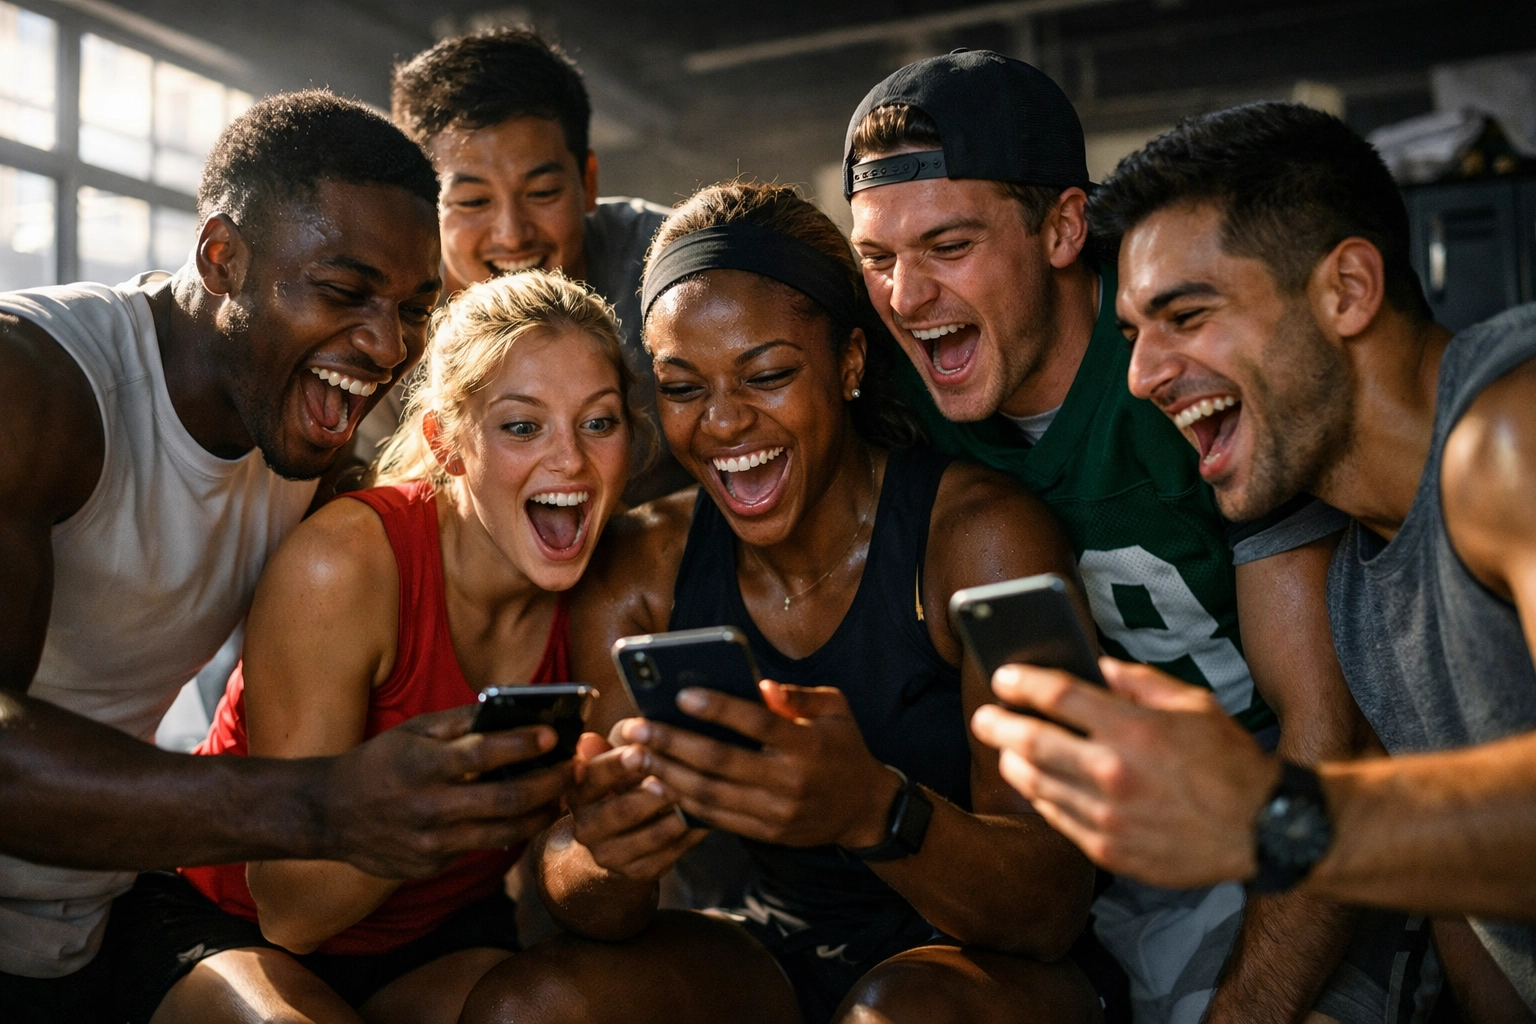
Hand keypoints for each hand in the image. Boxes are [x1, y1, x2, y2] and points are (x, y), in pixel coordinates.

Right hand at [318, 705, 574, 877]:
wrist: (327, 814)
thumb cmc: (378, 763)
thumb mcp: (413, 731)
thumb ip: (461, 721)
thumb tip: (511, 708)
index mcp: (423, 765)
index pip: (484, 753)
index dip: (524, 745)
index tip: (556, 735)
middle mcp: (429, 806)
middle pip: (507, 799)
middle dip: (550, 784)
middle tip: (575, 770)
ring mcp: (431, 842)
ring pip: (504, 832)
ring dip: (541, 814)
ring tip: (562, 797)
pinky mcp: (431, 865)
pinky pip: (481, 849)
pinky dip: (509, 832)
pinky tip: (526, 816)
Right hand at [567, 732, 706, 881]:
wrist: (617, 840)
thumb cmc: (622, 784)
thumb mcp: (615, 761)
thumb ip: (608, 748)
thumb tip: (589, 740)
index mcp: (578, 794)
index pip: (594, 778)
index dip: (616, 765)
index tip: (640, 751)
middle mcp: (587, 829)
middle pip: (621, 812)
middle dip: (650, 795)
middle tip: (672, 780)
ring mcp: (612, 855)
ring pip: (651, 836)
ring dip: (677, 815)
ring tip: (699, 796)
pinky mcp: (639, 872)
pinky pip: (671, 853)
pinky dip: (691, 833)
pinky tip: (707, 816)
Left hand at [616, 681, 899, 847]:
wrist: (864, 809)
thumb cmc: (843, 747)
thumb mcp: (836, 709)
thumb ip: (799, 695)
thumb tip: (759, 685)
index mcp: (808, 745)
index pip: (757, 724)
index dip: (718, 709)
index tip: (681, 694)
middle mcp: (790, 781)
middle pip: (721, 761)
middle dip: (673, 743)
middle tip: (637, 728)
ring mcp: (776, 812)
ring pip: (711, 794)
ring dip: (668, 774)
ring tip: (637, 755)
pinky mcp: (766, 832)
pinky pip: (717, 818)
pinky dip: (684, 801)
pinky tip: (659, 782)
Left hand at [970, 657, 1279, 888]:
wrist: (1262, 830)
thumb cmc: (1230, 762)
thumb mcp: (1193, 703)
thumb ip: (1137, 681)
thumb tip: (1093, 665)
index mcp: (1134, 729)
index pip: (1057, 695)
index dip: (1021, 683)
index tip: (1003, 677)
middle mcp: (1114, 774)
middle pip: (1030, 742)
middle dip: (997, 724)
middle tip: (984, 717)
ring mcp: (1108, 817)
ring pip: (1036, 784)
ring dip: (1013, 762)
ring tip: (1007, 749)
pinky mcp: (1109, 851)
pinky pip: (1057, 819)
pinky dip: (1042, 797)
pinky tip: (1039, 783)